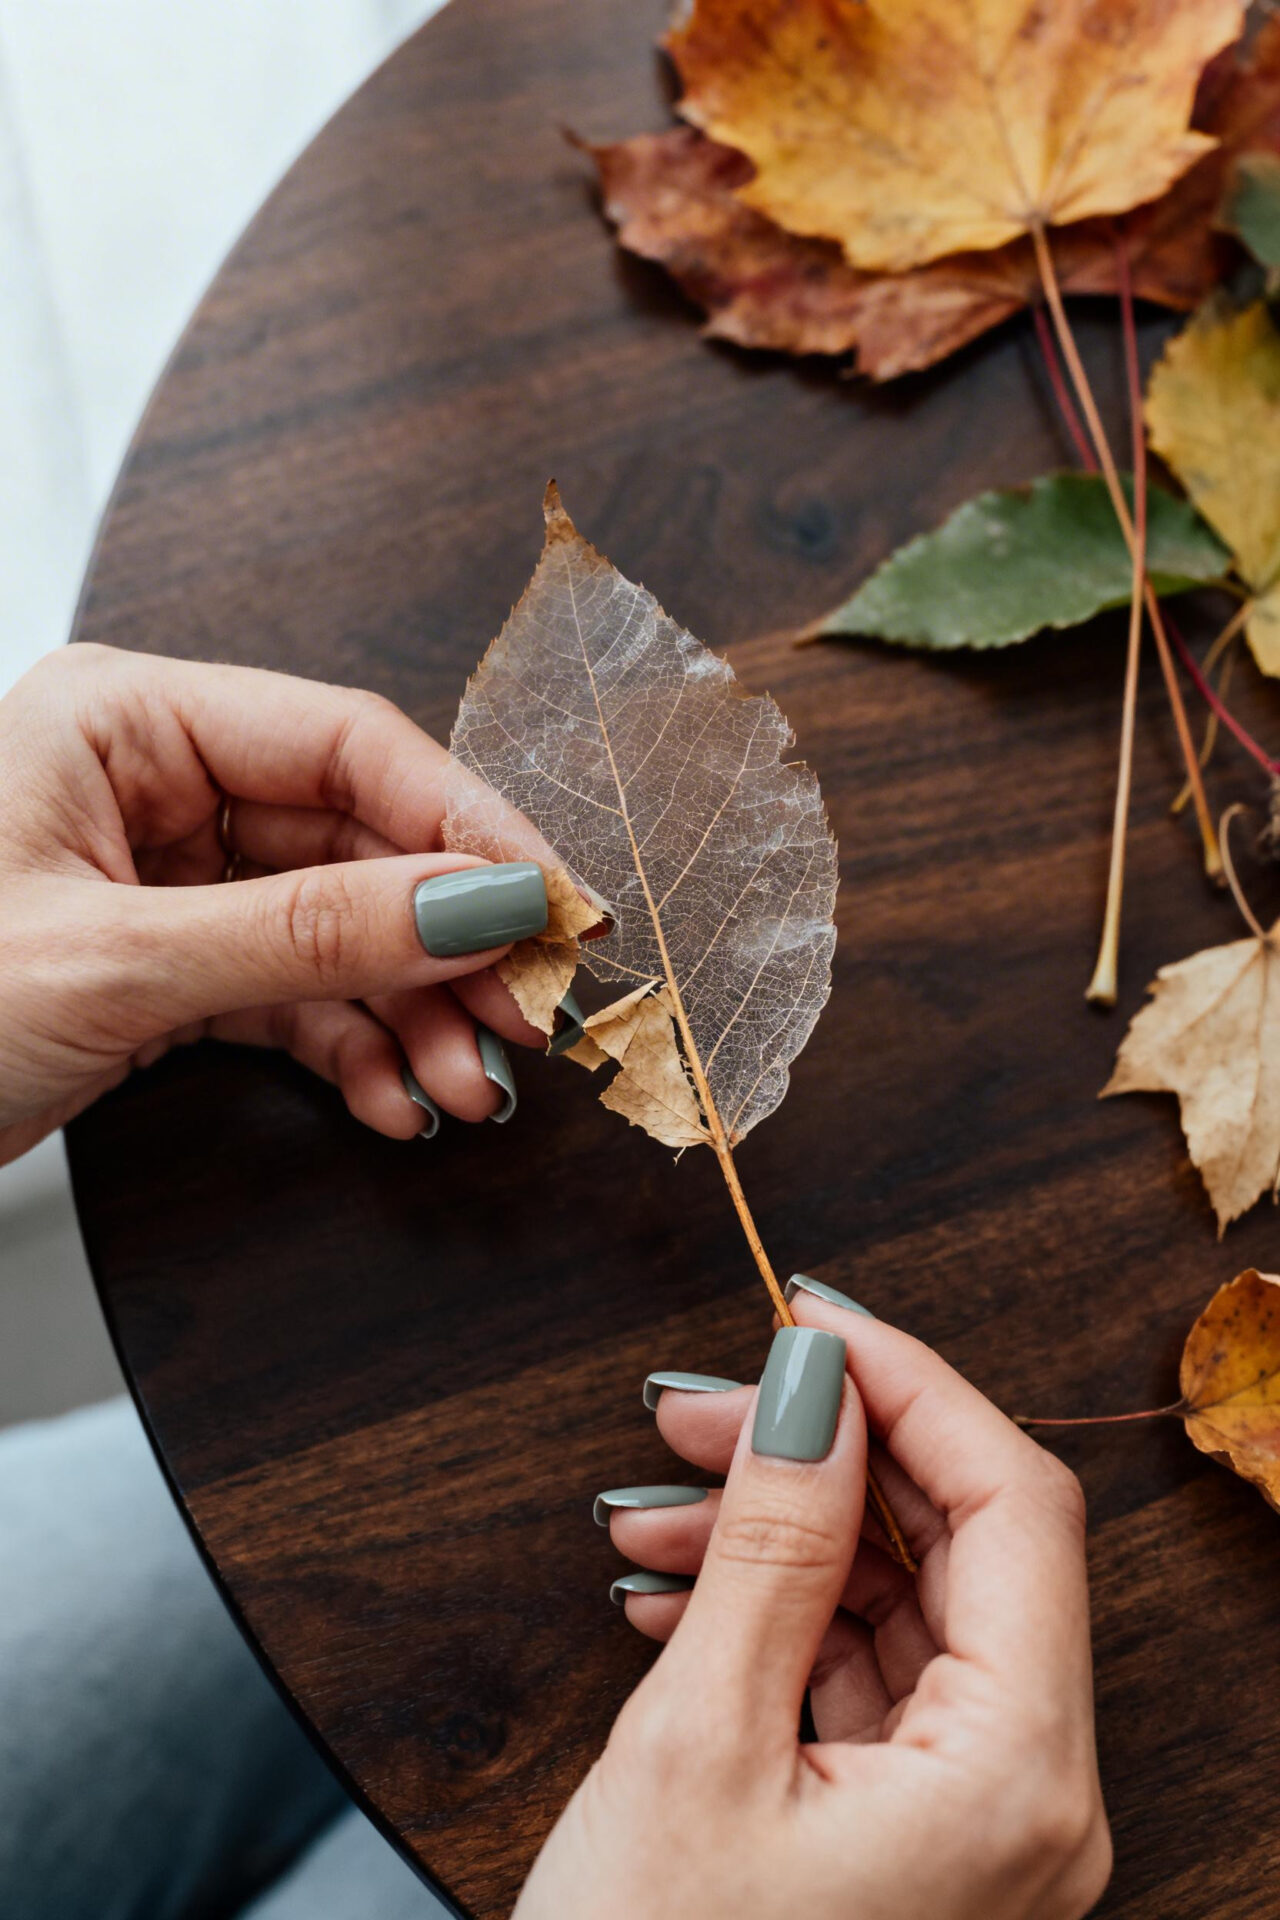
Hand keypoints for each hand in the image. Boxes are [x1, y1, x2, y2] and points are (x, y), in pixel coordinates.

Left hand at [0, 644, 554, 1165]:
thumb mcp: (114, 965)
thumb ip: (309, 934)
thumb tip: (479, 905)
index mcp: (124, 717)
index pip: (348, 743)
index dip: (468, 825)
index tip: (558, 904)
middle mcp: (154, 780)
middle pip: (360, 842)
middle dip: (447, 943)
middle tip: (532, 1015)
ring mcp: (168, 873)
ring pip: (340, 928)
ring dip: (415, 1013)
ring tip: (469, 1087)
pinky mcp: (169, 959)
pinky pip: (295, 991)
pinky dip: (352, 1048)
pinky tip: (393, 1099)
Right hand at [518, 1291, 1110, 1919]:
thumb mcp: (699, 1740)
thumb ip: (773, 1542)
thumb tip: (814, 1385)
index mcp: (1019, 1777)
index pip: (1015, 1506)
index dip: (914, 1388)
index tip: (808, 1321)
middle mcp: (1029, 1797)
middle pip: (959, 1544)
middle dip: (825, 1453)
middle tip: (698, 1408)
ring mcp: (974, 1818)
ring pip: (902, 1600)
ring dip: (781, 1530)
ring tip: (653, 1504)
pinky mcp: (912, 1829)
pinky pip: (863, 1670)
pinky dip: (773, 1611)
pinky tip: (677, 1588)